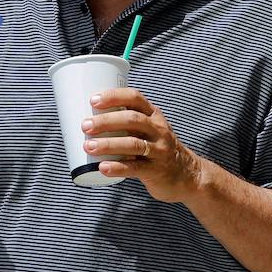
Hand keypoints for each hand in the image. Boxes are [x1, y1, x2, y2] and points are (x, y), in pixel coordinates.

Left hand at [82, 88, 203, 203]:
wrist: (187, 175)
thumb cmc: (157, 149)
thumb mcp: (148, 131)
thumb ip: (125, 124)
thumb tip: (84, 118)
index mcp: (153, 116)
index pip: (135, 98)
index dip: (114, 96)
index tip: (93, 100)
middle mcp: (158, 130)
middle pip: (132, 120)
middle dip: (106, 121)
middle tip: (85, 125)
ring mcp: (159, 150)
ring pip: (133, 144)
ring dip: (108, 144)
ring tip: (88, 146)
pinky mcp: (156, 170)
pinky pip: (136, 168)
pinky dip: (117, 167)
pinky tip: (102, 167)